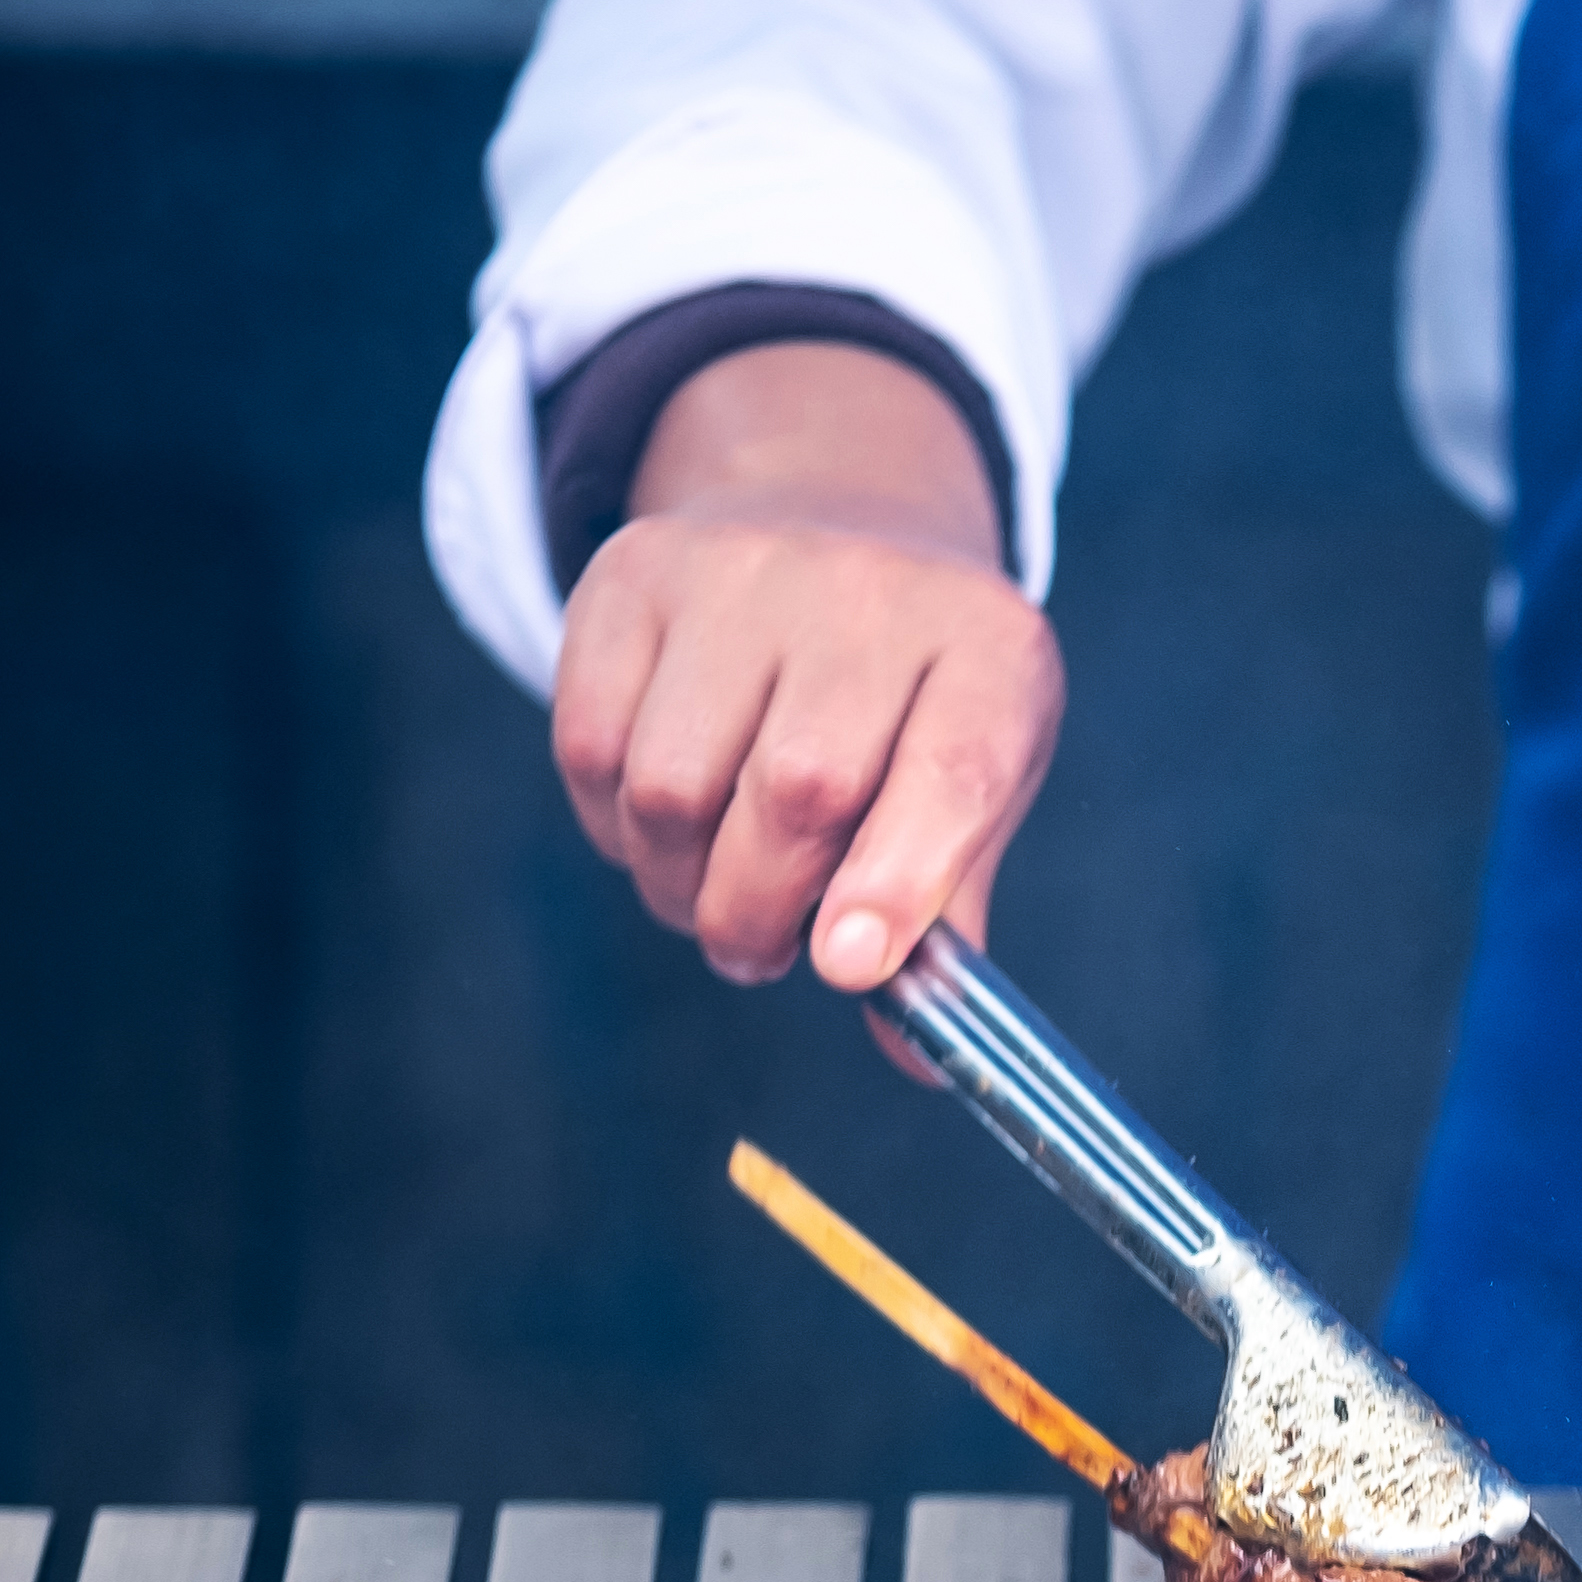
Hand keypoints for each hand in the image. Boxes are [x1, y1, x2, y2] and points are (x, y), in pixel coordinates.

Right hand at [547, 339, 1059, 992]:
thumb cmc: (917, 698)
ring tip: (717, 891)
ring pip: (672, 786)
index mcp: (991, 650)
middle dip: (762, 914)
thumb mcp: (975, 780)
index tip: (849, 968)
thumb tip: (918, 1056)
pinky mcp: (632, 575)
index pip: (953, 771)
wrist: (837, 525)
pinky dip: (613, 826)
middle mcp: (872, 591)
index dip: (901, 880)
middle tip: (761, 952)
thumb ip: (948, 911)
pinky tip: (664, 825)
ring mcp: (743, 569)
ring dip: (681, 884)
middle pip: (797, 793)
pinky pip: (590, 750)